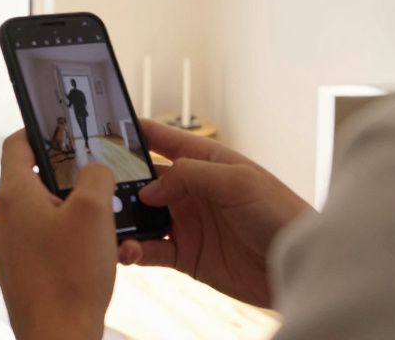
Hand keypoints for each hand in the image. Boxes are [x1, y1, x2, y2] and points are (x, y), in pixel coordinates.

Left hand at [0, 133, 116, 338]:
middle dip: (67, 181)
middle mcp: (2, 221)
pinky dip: (67, 246)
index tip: (61, 131)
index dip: (38, 132)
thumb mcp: (95, 211)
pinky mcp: (19, 277)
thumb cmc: (72, 275)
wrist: (59, 338)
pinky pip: (43, 248)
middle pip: (32, 183)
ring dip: (72, 218)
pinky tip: (94, 258)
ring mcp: (7, 252)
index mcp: (13, 197)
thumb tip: (94, 167)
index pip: (15, 145)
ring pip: (41, 218)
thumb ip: (96, 175)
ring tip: (104, 229)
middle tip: (96, 185)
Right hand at [117, 120, 313, 307]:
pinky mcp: (186, 256)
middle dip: (120, 181)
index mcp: (207, 163)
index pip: (165, 140)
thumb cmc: (280, 215)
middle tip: (95, 186)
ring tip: (107, 224)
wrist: (299, 267)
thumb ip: (191, 176)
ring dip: (123, 219)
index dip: (137, 133)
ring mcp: (187, 223)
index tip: (105, 128)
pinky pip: (150, 250)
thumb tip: (151, 187)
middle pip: (145, 180)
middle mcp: (193, 191)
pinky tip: (126, 251)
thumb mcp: (238, 182)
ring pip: (142, 216)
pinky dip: (133, 250)